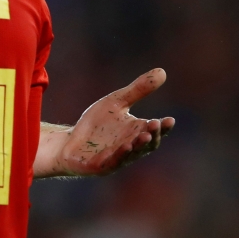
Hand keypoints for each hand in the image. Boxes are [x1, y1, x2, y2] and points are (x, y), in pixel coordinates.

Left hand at [49, 68, 174, 176]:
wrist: (69, 142)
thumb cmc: (96, 124)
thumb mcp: (116, 102)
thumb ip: (138, 90)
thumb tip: (163, 71)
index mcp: (137, 133)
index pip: (155, 131)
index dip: (163, 128)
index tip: (169, 120)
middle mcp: (132, 148)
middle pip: (147, 144)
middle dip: (152, 135)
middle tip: (155, 124)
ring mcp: (117, 159)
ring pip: (132, 154)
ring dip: (139, 145)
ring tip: (143, 135)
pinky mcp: (101, 166)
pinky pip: (113, 162)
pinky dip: (120, 154)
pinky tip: (125, 146)